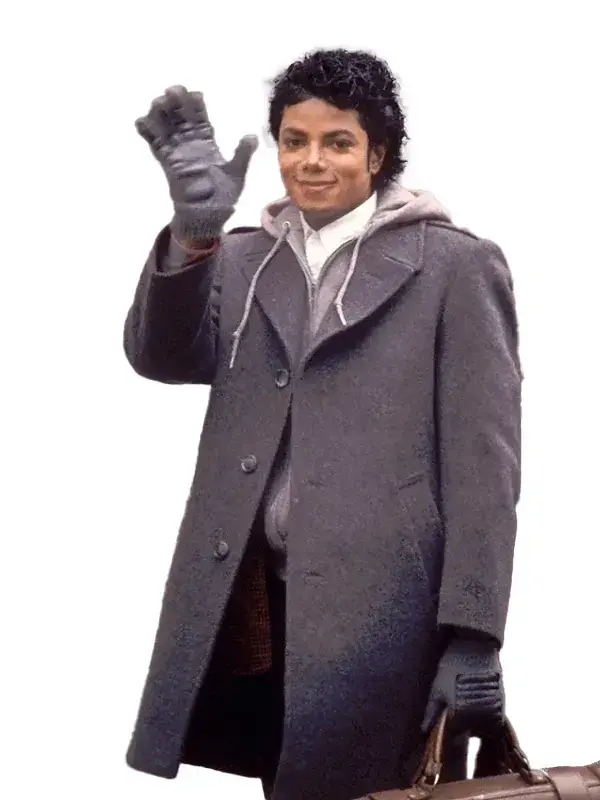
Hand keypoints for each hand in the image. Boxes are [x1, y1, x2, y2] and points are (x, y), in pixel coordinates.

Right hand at [135, 85, 257, 240]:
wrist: (208, 216)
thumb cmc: (223, 196)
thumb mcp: (236, 174)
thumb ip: (242, 154)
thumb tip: (252, 136)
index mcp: (207, 142)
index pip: (200, 118)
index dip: (196, 105)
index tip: (195, 94)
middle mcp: (190, 144)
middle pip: (180, 117)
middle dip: (176, 102)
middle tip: (173, 90)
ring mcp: (177, 152)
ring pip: (166, 127)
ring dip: (160, 113)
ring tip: (158, 102)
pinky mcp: (167, 163)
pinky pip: (155, 145)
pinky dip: (147, 133)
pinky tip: (141, 121)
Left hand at [422, 634, 503, 736]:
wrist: (474, 646)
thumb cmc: (452, 665)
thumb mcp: (438, 688)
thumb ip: (432, 711)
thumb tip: (424, 729)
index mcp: (460, 713)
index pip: (456, 735)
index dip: (451, 730)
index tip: (448, 721)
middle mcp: (479, 715)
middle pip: (473, 733)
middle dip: (466, 727)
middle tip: (459, 713)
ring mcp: (493, 710)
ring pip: (487, 729)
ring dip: (480, 725)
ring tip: (470, 708)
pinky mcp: (504, 702)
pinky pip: (498, 720)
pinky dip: (490, 718)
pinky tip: (481, 705)